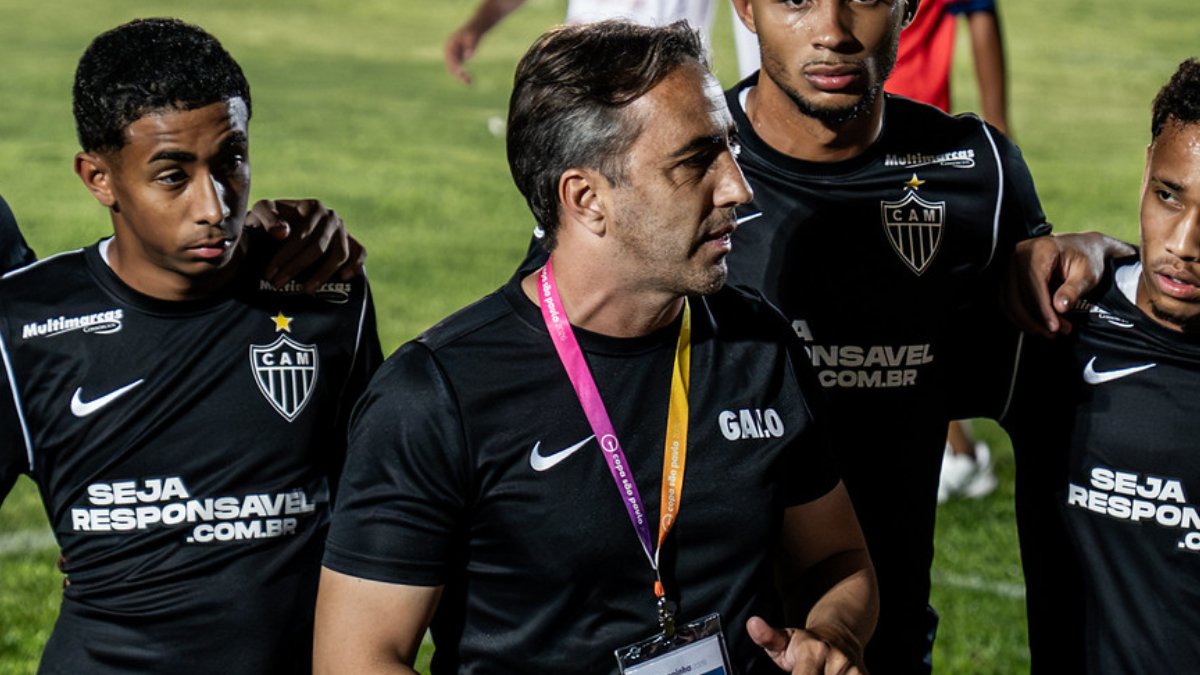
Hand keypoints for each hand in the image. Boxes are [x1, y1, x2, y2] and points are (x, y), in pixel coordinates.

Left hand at [246, 199, 364, 291]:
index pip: (302, 234)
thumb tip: (283, 232)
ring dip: (323, 274)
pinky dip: (355, 264)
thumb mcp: (262, 211)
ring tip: (305, 290)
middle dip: (296, 268)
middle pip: (319, 247)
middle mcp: (331, 217)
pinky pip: (359, 252)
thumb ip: (267, 216)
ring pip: (339, 254)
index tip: (270, 274)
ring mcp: (343, 230)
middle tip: (278, 284)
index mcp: (312, 206)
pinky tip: (343, 278)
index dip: (285, 257)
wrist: (281, 224)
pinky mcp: (350, 241)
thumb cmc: (270, 219)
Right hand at [444, 26, 481, 84]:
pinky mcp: (458, 58)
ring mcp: (452, 55)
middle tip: (467, 81)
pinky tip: (469, 80)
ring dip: (461, 76)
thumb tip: (468, 58)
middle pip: (450, 66)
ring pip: (454, 69)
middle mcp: (448, 52)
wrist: (475, 29)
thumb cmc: (474, 33)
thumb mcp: (473, 38)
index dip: (456, 67)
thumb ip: (471, 47)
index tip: (462, 73)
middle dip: (458, 74)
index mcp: (449, 46)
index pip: (450, 59)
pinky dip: (463, 74)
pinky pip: (458, 68)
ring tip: (470, 83)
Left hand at [747, 616, 865, 674]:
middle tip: (802, 671)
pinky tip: (825, 674)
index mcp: (814, 652)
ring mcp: (855, 671)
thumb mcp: (784, 639)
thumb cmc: (804, 643)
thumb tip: (752, 623)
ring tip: (815, 671)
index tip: (793, 673)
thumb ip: (768, 637)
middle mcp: (838, 662)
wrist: (840, 636)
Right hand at [1006, 232, 1134, 336]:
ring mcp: (1010, 265)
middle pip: (1018, 294)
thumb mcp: (1087, 273)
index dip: (1042, 309)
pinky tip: (1036, 324)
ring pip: (1009, 301)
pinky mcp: (1008, 276)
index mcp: (1039, 249)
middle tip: (1055, 332)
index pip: (1033, 283)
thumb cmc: (1086, 257)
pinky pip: (1007, 301)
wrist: (1081, 248)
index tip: (1054, 326)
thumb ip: (1073, 289)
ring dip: (1027, 321)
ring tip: (1048, 331)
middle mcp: (1019, 255)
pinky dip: (1020, 316)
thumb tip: (1059, 307)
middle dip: (1035, 318)